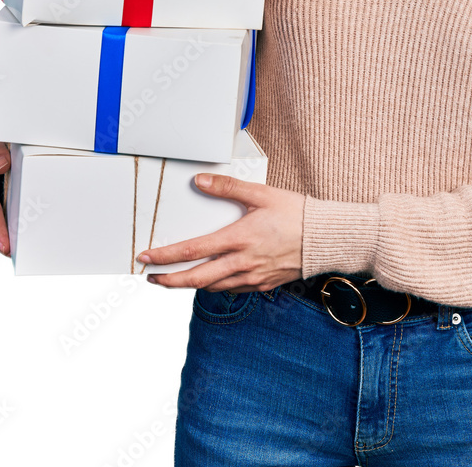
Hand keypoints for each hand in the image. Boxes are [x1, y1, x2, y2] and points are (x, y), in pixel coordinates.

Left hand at [138, 174, 304, 292]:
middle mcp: (242, 262)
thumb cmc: (296, 213)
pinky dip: (214, 286)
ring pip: (211, 288)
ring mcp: (252, 277)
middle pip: (196, 279)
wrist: (325, 239)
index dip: (166, 257)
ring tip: (176, 277)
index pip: (193, 251)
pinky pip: (231, 290)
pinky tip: (210, 278)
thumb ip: (228, 187)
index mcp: (239, 238)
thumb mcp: (261, 194)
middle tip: (152, 278)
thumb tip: (200, 181)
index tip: (146, 258)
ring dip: (190, 284)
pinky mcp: (262, 285)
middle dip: (169, 280)